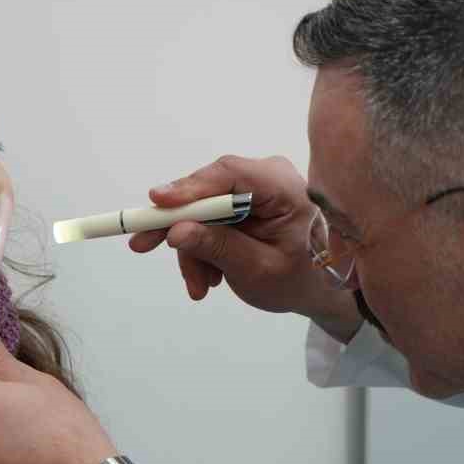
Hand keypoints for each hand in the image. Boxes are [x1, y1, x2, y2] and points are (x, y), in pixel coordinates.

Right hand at [130, 154, 359, 339]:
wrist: (320, 289)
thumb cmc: (302, 279)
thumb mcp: (258, 270)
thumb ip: (219, 248)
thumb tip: (177, 232)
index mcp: (282, 186)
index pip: (228, 173)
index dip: (189, 186)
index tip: (157, 203)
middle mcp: (265, 177)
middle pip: (206, 191)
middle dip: (179, 226)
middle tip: (142, 244)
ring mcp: (253, 189)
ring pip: (203, 210)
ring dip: (194, 249)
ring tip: (200, 285)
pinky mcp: (242, 203)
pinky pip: (210, 219)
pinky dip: (204, 249)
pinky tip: (209, 277)